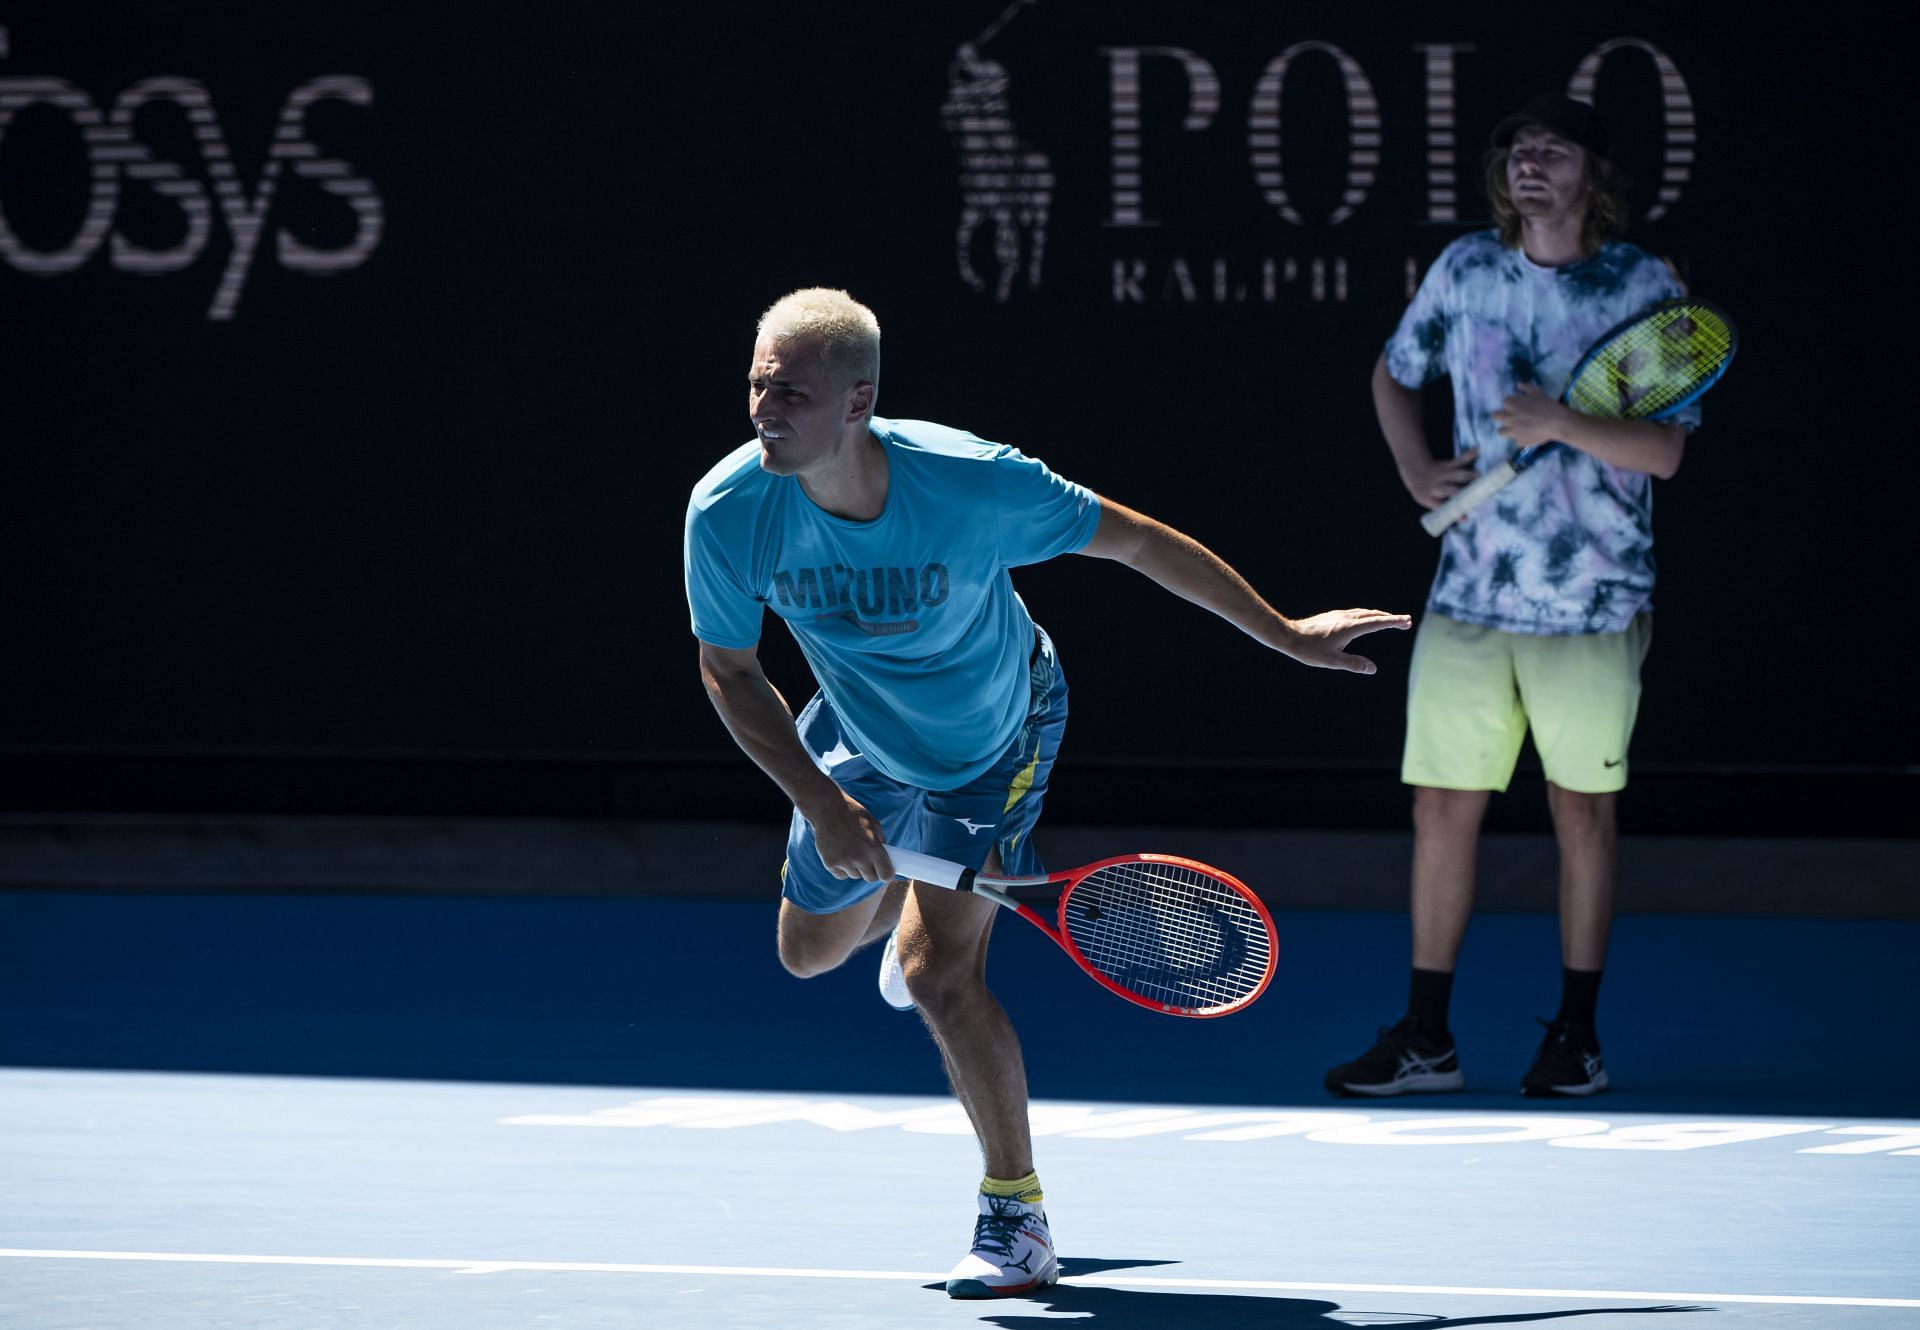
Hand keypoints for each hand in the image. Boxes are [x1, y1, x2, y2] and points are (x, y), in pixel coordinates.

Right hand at [806, 792, 894, 881]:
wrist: (828, 809)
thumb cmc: (854, 815)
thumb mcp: (874, 825)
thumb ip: (881, 843)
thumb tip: (886, 859)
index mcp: (874, 848)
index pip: (886, 875)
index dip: (887, 875)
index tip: (886, 874)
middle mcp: (859, 858)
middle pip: (870, 878)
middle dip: (871, 871)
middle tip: (868, 861)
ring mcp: (844, 862)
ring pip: (855, 876)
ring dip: (855, 868)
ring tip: (851, 851)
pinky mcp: (830, 863)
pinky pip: (841, 874)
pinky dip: (842, 868)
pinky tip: (840, 853)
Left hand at [1283, 609, 1412, 674]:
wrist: (1288, 635)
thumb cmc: (1309, 650)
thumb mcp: (1332, 661)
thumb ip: (1353, 664)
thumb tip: (1373, 669)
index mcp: (1349, 628)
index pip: (1377, 623)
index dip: (1393, 622)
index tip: (1407, 621)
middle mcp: (1346, 618)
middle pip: (1373, 615)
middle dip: (1391, 618)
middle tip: (1406, 622)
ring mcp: (1339, 615)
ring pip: (1364, 613)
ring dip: (1379, 616)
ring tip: (1390, 620)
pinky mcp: (1333, 617)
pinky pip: (1356, 614)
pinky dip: (1367, 616)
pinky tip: (1365, 621)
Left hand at [1399, 447, 1479, 510]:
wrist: (1416, 471)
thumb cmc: (1427, 492)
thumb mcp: (1429, 502)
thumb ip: (1446, 509)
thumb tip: (1466, 519)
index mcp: (1430, 498)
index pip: (1442, 507)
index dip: (1454, 513)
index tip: (1466, 518)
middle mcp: (1436, 486)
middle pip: (1452, 490)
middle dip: (1464, 493)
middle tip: (1478, 498)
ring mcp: (1443, 474)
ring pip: (1457, 474)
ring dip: (1470, 476)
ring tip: (1482, 479)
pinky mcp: (1448, 465)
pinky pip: (1460, 460)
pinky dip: (1469, 455)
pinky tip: (1479, 450)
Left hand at [1492, 383, 1572, 449]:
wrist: (1556, 422)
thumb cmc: (1546, 404)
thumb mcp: (1536, 391)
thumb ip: (1525, 387)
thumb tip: (1517, 384)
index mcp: (1510, 404)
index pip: (1505, 402)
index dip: (1511, 402)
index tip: (1517, 404)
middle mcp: (1507, 418)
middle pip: (1495, 416)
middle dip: (1499, 415)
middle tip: (1509, 416)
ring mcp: (1512, 431)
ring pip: (1501, 431)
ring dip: (1506, 429)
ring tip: (1514, 428)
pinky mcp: (1519, 441)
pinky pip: (1516, 440)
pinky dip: (1522, 437)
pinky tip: (1529, 435)